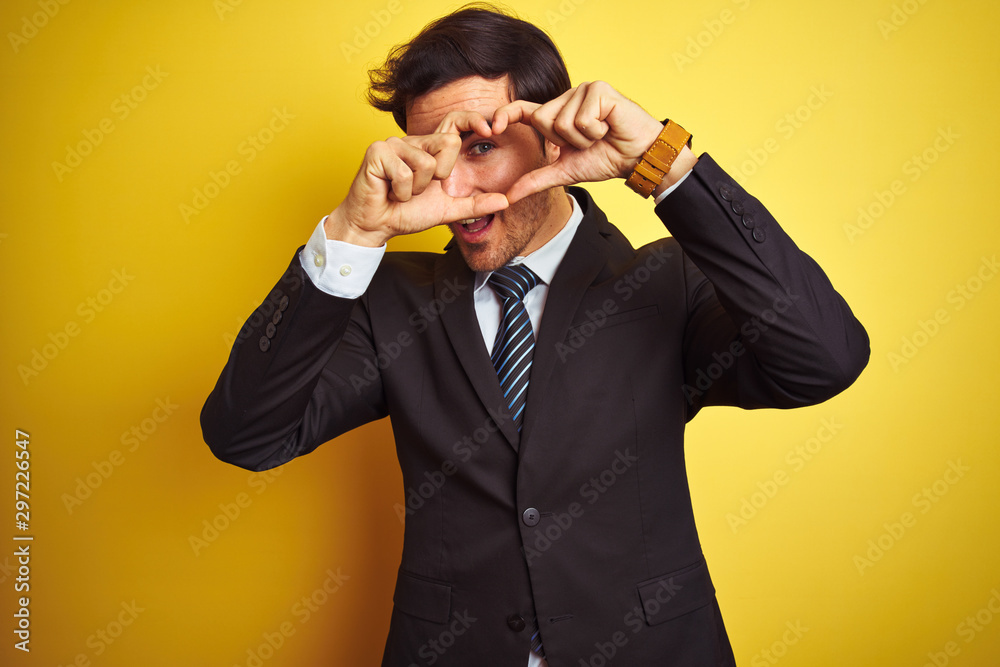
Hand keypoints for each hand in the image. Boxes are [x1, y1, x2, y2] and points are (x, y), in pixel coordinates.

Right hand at [327, 113, 508, 246]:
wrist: (376, 226)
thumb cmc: (406, 214)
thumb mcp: (448, 210)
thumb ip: (475, 204)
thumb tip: (506, 201)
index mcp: (429, 149)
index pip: (455, 123)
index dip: (473, 120)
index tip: (491, 131)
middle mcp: (413, 141)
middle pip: (448, 144)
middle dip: (439, 176)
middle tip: (419, 189)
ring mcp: (394, 143)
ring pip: (426, 164)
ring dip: (416, 189)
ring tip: (401, 192)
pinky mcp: (377, 151)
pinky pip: (404, 173)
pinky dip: (400, 192)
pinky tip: (389, 192)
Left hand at [491, 81, 682, 202]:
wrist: (637, 157)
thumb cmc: (605, 159)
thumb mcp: (564, 172)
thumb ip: (536, 180)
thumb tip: (508, 197)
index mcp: (556, 114)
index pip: (523, 111)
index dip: (505, 115)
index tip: (491, 128)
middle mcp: (566, 98)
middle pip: (543, 120)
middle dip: (565, 141)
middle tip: (588, 142)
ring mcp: (582, 90)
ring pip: (562, 121)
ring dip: (583, 138)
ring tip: (601, 135)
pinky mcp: (598, 89)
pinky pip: (582, 118)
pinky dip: (596, 131)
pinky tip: (609, 127)